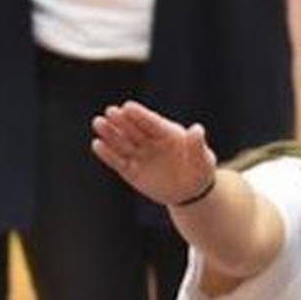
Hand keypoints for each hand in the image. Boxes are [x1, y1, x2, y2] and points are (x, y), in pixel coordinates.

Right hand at [90, 101, 216, 206]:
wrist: (190, 192)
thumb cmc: (199, 170)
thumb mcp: (203, 160)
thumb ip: (197, 145)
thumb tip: (197, 130)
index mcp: (166, 132)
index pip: (151, 122)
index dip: (139, 115)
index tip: (128, 107)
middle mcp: (149, 140)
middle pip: (133, 129)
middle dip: (121, 121)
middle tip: (110, 112)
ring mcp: (139, 155)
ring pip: (122, 143)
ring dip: (110, 134)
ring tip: (98, 123)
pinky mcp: (131, 171)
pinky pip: (118, 162)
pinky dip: (108, 154)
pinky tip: (97, 145)